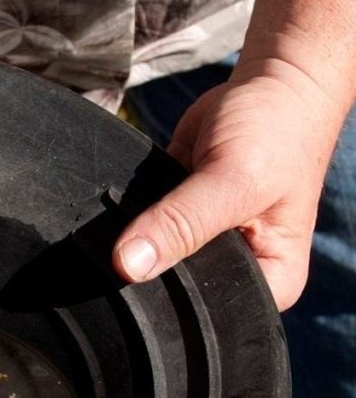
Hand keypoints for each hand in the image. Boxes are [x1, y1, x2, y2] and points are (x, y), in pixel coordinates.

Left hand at [113, 58, 346, 310]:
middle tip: (129, 238)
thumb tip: (127, 265)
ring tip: (129, 215)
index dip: (171, 301)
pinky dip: (126, 219)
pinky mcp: (174, 221)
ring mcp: (201, 247)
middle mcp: (234, 272)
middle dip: (148, 266)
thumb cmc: (276, 131)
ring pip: (150, 261)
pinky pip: (138, 232)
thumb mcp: (234, 179)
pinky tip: (121, 205)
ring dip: (131, 242)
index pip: (207, 313)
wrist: (270, 84)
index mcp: (270, 281)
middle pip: (176, 289)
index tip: (136, 275)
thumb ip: (181, 223)